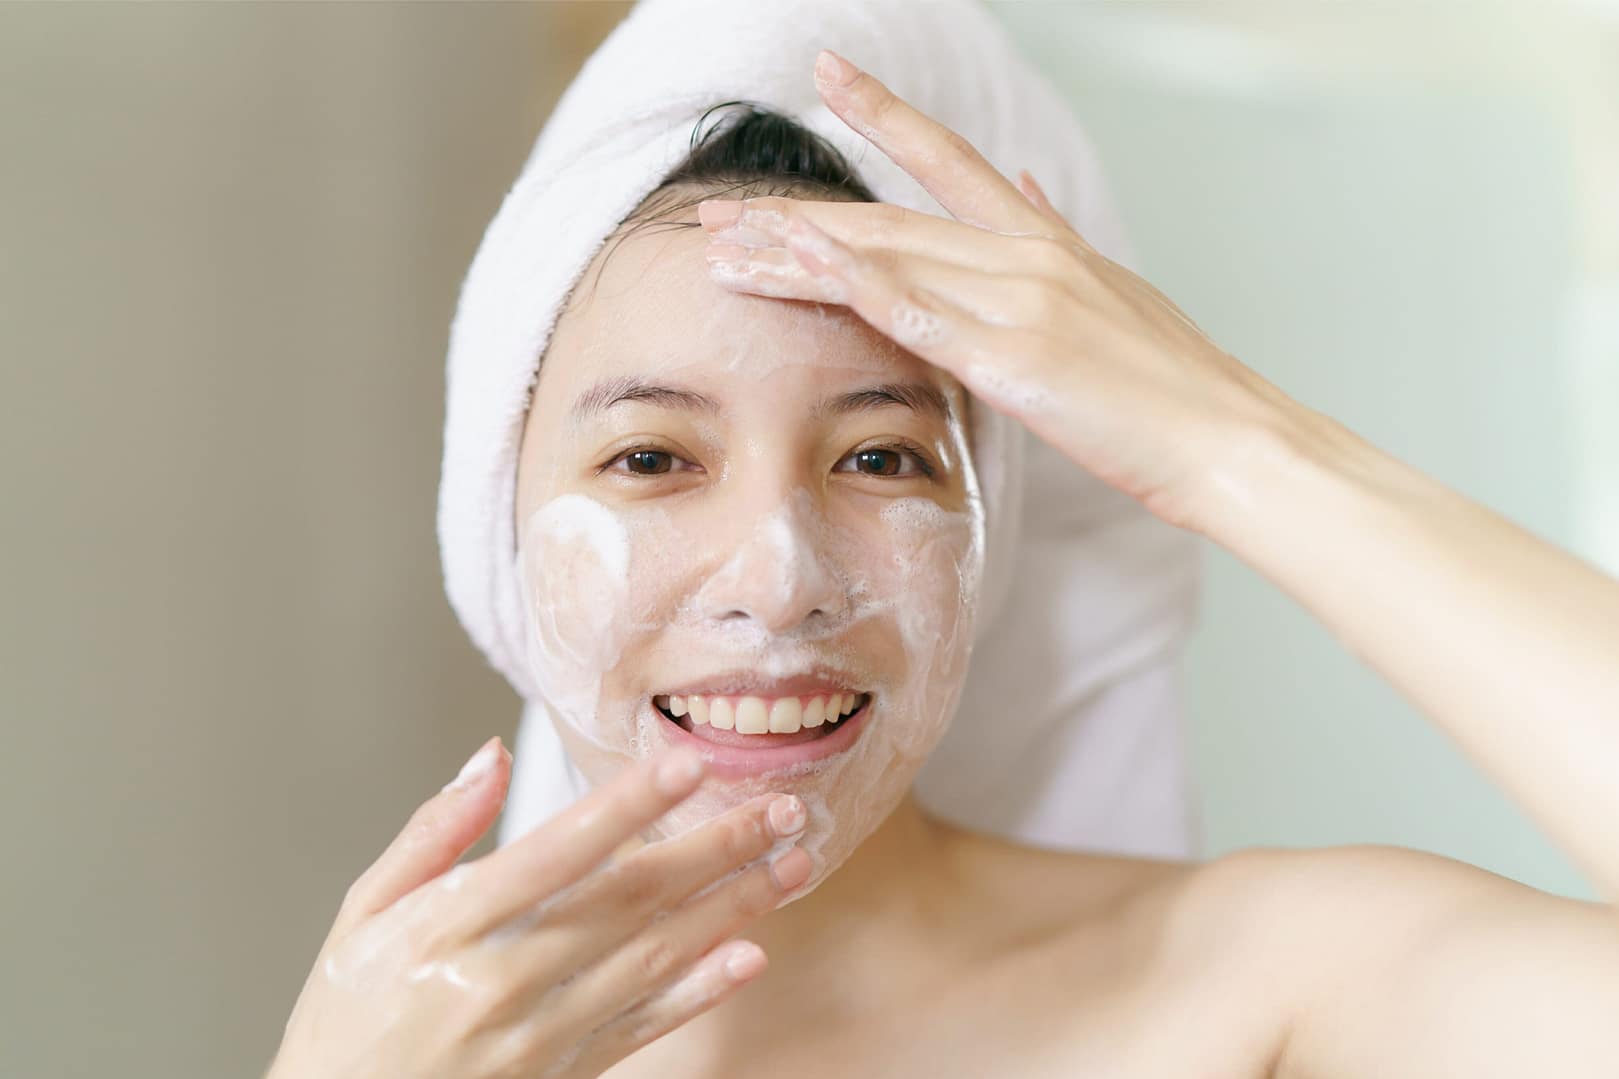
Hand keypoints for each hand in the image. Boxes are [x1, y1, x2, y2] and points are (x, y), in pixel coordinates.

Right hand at [268, 738, 810, 1078]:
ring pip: (651, 958)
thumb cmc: (347, 1020)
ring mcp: (537, 1033)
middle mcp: (502, 978)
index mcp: (449, 926)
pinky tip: (748, 956)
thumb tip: (492, 757)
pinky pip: (642, 1027)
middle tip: (781, 807)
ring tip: (789, 864)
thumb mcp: (362, 914)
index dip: (626, 806)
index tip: (687, 765)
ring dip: (730, 908)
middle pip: (625, 900)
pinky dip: (698, 993)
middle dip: (712, 848)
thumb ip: (433, 831)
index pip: (557, 852)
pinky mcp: (561, 1072)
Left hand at [698, 48, 1303, 532]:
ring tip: (722, 246)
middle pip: (888, 219)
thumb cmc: (1174, 388)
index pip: (951, 162)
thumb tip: (1026, 183)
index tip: (829, 75)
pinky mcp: (1013, 353)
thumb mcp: (1114, 294)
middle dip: (797, 216)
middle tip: (722, 213)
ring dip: (795, 251)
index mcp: (1046, 242)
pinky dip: (852, 282)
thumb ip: (1059, 239)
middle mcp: (1024, 254)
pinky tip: (798, 262)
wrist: (1232, 436)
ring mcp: (1016, 298)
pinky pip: (915, 310)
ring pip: (885, 258)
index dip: (885, 115)